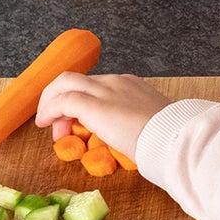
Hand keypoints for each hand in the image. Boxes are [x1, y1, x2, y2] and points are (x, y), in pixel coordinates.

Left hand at [37, 71, 172, 157]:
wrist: (174, 137)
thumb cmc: (168, 137)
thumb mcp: (152, 125)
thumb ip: (136, 125)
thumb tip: (132, 140)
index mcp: (130, 86)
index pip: (94, 86)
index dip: (80, 103)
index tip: (77, 125)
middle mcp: (115, 82)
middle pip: (75, 80)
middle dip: (59, 99)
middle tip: (57, 125)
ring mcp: (104, 91)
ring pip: (64, 83)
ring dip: (50, 103)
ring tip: (47, 124)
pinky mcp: (93, 105)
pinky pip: (62, 101)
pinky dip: (49, 110)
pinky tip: (45, 123)